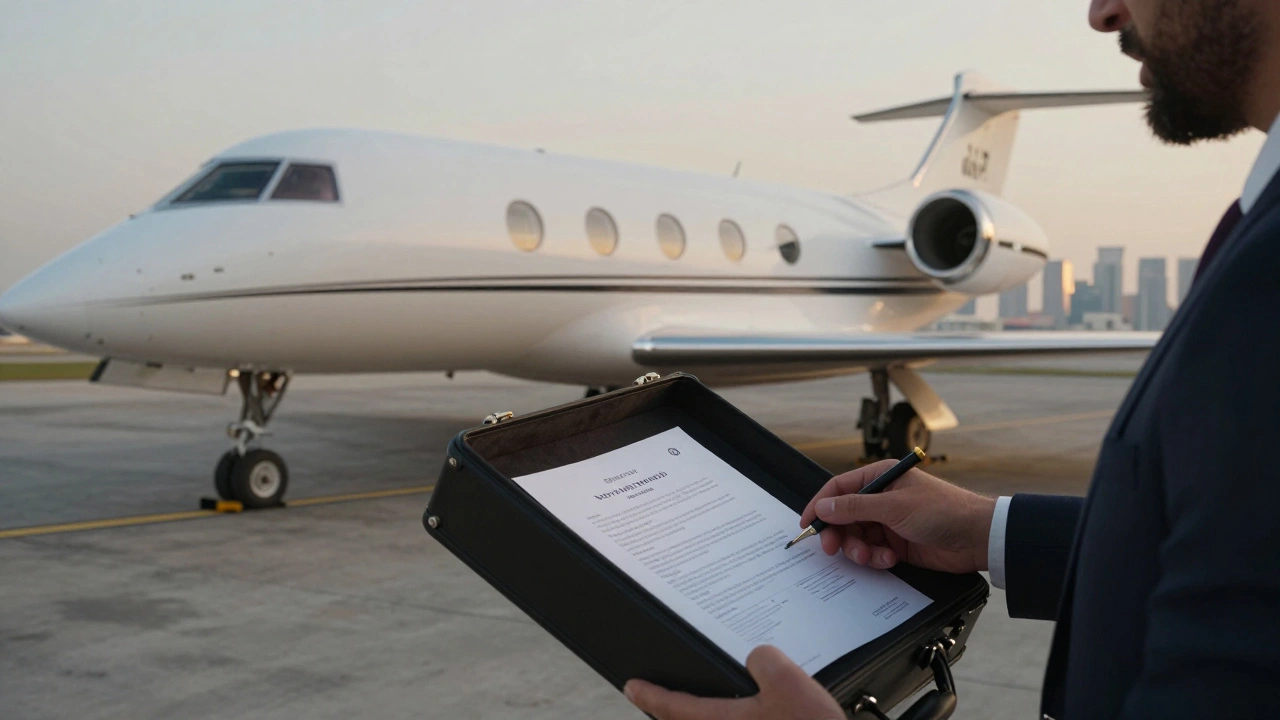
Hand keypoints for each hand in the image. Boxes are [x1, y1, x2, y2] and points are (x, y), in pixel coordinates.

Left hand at [624, 645, 843, 719]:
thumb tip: (758, 659)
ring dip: (707, 718)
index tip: (632, 686)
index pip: (673, 709)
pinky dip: (736, 719)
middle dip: (673, 712)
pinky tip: (755, 711)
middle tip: (663, 697)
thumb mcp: (788, 681)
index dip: (649, 695)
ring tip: (711, 703)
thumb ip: (763, 659)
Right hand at [799, 459, 995, 573]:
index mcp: (881, 478)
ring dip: (859, 550)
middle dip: (839, 534)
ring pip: (856, 538)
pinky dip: (876, 559)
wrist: (977, 538)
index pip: (839, 489)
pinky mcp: (896, 544)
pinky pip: (872, 552)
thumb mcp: (894, 507)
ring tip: (872, 557)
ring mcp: (889, 522)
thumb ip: (854, 508)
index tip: (807, 524)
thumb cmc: (942, 510)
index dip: (820, 505)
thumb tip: (823, 506)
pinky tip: (890, 559)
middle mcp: (882, 498)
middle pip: (844, 517)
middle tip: (833, 548)